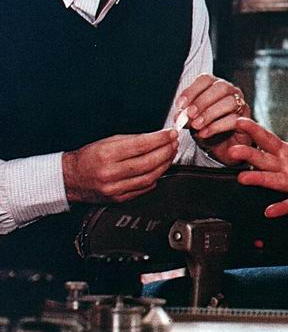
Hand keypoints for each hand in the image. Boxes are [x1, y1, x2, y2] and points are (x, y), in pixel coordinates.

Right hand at [62, 129, 178, 203]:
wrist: (70, 179)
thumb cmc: (87, 158)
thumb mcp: (106, 142)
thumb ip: (131, 140)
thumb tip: (155, 137)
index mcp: (106, 155)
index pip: (141, 145)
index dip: (160, 139)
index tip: (171, 134)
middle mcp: (110, 173)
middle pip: (148, 162)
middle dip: (166, 151)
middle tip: (174, 143)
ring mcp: (115, 188)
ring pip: (149, 177)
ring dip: (165, 164)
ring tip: (170, 154)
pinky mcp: (119, 198)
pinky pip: (144, 188)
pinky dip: (156, 178)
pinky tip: (160, 169)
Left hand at [176, 74, 251, 164]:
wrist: (222, 147)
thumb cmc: (208, 128)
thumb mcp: (192, 120)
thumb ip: (186, 116)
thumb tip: (180, 115)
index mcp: (215, 86)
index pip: (206, 79)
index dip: (192, 90)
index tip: (181, 105)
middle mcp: (231, 92)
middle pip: (220, 87)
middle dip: (202, 101)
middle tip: (190, 114)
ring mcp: (241, 104)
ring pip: (229, 102)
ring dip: (210, 113)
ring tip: (197, 125)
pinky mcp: (246, 120)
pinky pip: (234, 119)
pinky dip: (217, 126)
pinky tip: (205, 132)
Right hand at [231, 99, 287, 217]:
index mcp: (287, 152)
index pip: (267, 139)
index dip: (254, 130)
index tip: (239, 121)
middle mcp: (285, 168)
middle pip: (264, 159)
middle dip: (249, 155)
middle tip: (234, 150)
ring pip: (273, 180)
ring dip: (258, 179)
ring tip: (243, 177)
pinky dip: (282, 207)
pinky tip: (270, 211)